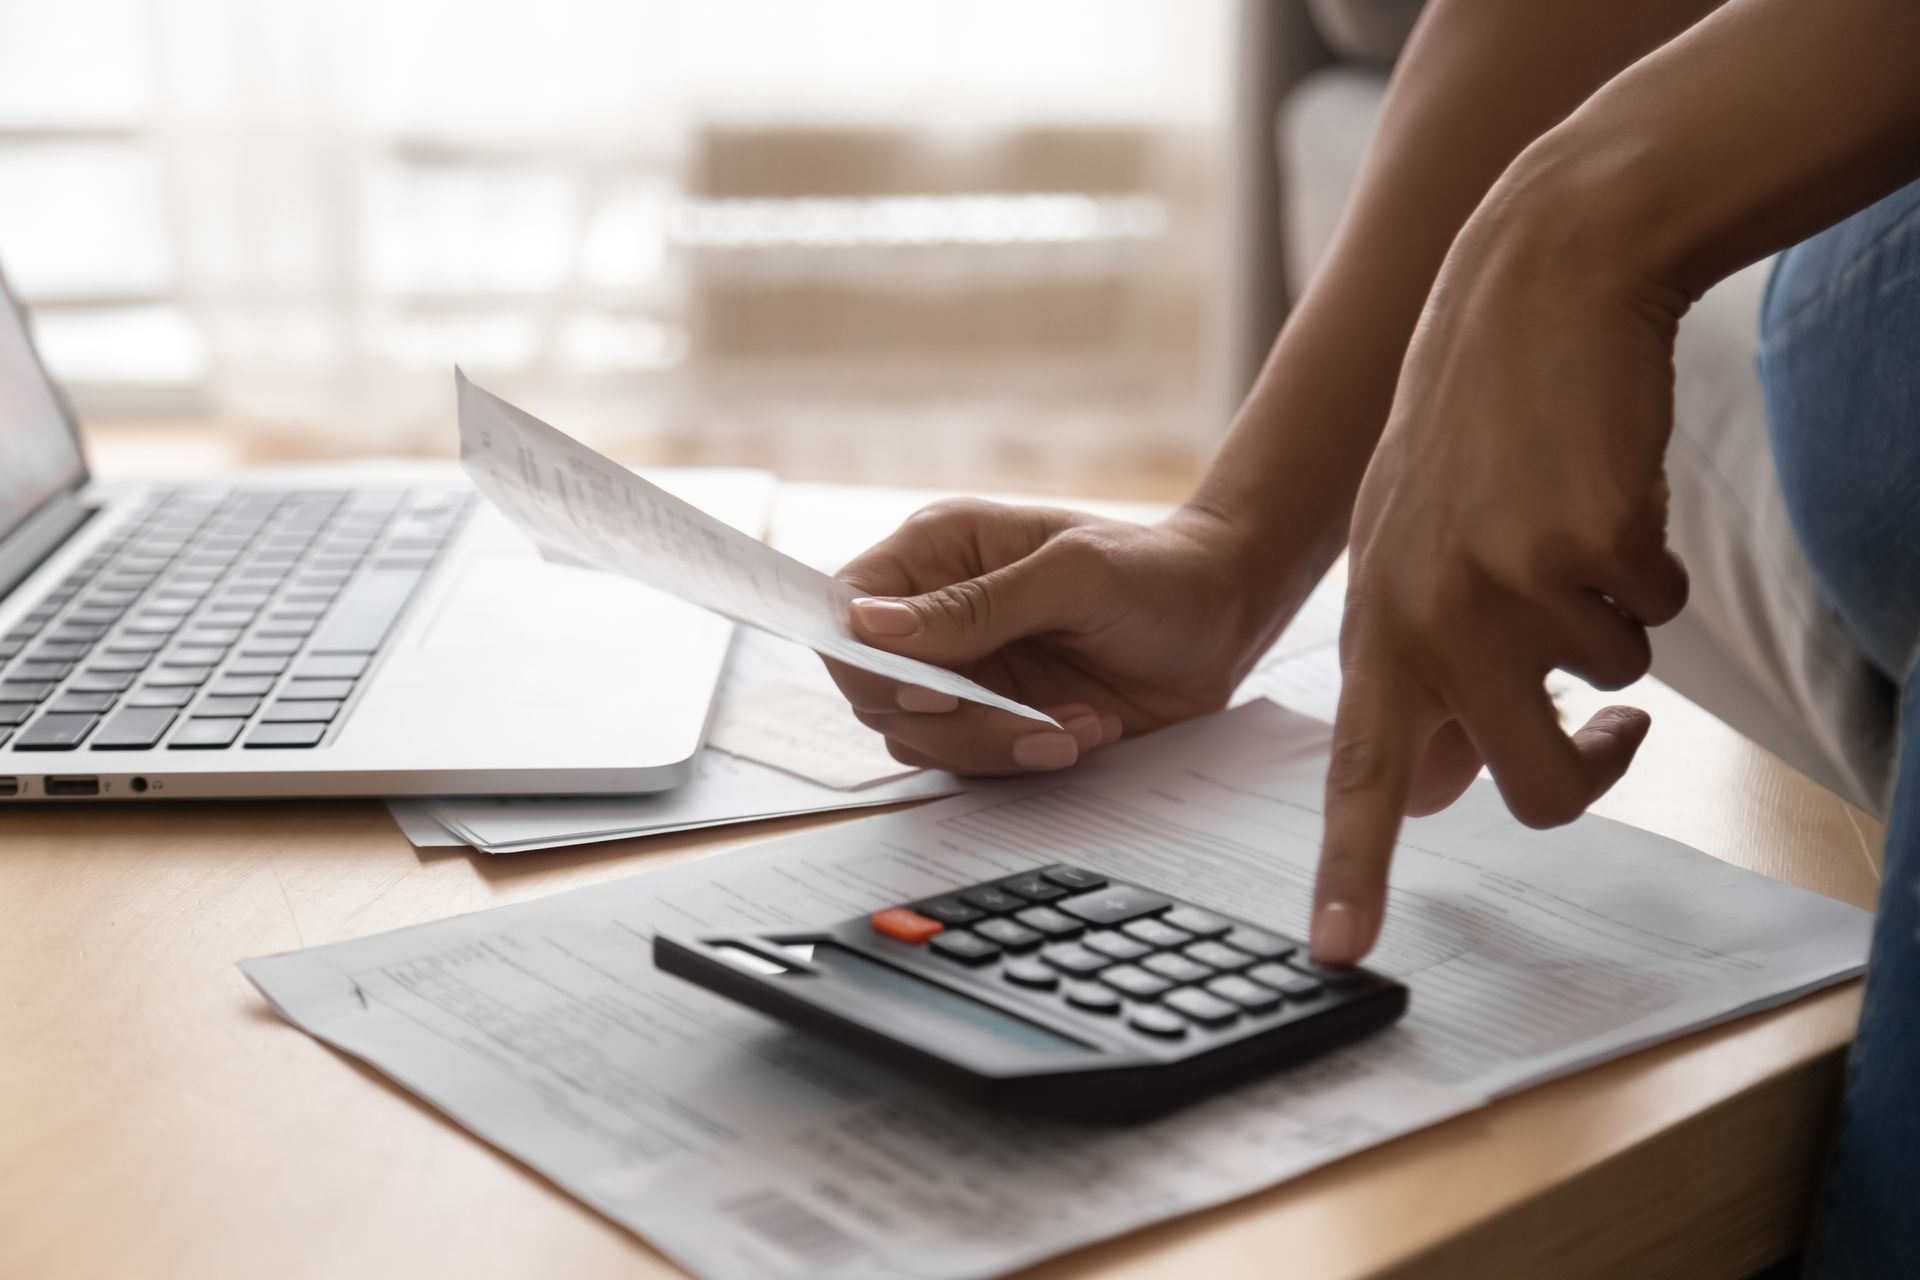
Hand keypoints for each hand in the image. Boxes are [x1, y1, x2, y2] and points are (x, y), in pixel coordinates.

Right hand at [828, 499, 1283, 773]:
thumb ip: (975, 605)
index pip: (847, 612)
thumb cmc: (1155, 573)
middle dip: (952, 722)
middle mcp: (934, 615)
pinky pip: (972, 764)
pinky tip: (1088, 730)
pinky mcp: (993, 721)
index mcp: (936, 553)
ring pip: (918, 739)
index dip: (866, 663)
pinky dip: (1027, 760)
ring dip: (998, 746)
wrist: (1223, 621)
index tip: (930, 693)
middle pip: (873, 690)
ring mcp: (962, 673)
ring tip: (1079, 723)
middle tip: (1027, 721)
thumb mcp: (1074, 575)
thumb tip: (870, 627)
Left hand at [1310, 212, 1689, 965]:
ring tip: (1569, 526)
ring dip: (1613, 627)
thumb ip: (1424, 669)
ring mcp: (1509, 579)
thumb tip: (1450, 790)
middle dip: (1591, 769)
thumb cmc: (1474, 432)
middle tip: (1617, 727)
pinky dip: (1649, 569)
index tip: (1337, 951)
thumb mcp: (1413, 549)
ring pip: (1612, 688)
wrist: (1533, 286)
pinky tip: (1603, 491)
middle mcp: (1429, 614)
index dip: (1352, 867)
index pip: (1359, 771)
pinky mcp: (1593, 542)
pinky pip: (1658, 614)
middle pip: (1534, 787)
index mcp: (1376, 622)